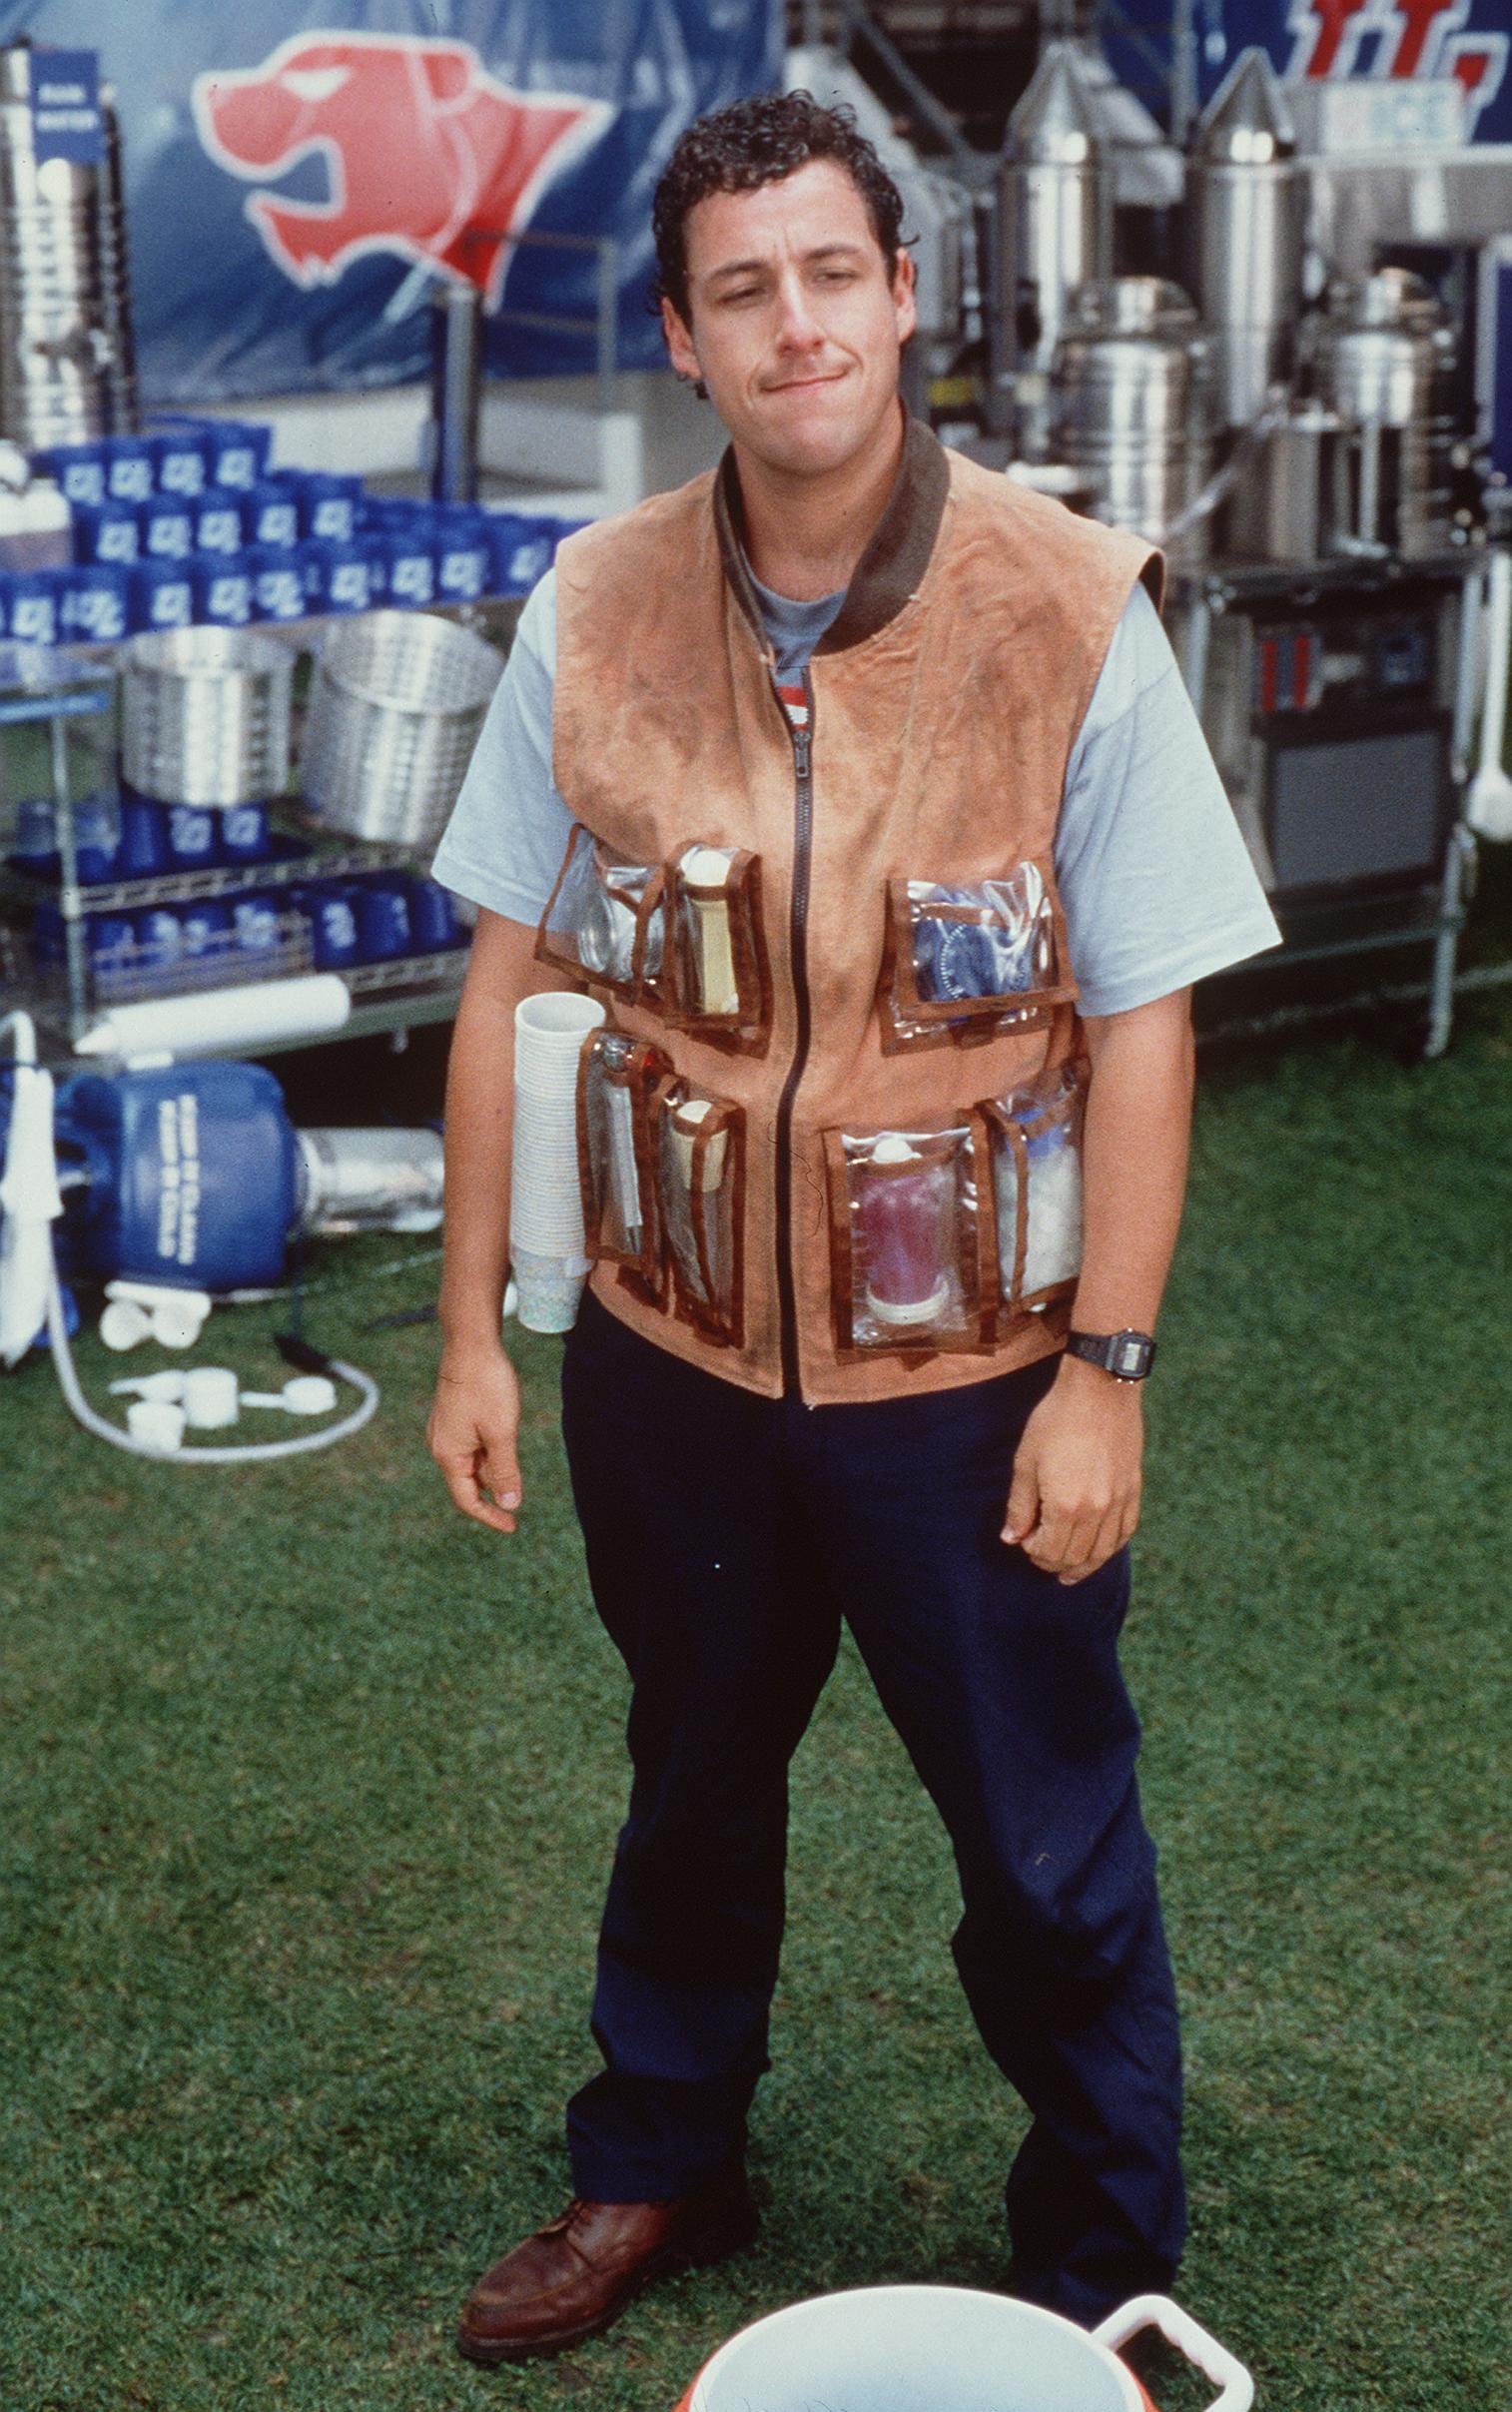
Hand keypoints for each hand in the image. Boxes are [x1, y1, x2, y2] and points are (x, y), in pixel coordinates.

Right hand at [428, 1344, 523, 1534]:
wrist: (471, 1343)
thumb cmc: (486, 1386)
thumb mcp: (502, 1433)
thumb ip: (506, 1472)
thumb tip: (510, 1505)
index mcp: (448, 1455)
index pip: (466, 1500)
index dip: (490, 1516)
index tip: (513, 1526)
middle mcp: (441, 1446)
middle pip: (470, 1482)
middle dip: (495, 1489)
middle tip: (519, 1489)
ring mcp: (446, 1432)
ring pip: (473, 1463)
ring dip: (495, 1467)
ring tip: (512, 1449)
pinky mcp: (454, 1418)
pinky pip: (472, 1446)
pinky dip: (491, 1451)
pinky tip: (506, 1436)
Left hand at [1001, 1357, 1143, 1583]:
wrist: (1099, 1389)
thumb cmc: (1055, 1420)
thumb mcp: (1026, 1461)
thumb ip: (1020, 1506)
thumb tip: (1011, 1538)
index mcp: (1065, 1505)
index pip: (1050, 1550)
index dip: (1032, 1551)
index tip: (1024, 1540)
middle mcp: (1096, 1510)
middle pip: (1075, 1556)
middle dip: (1053, 1561)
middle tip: (1039, 1554)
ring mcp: (1119, 1501)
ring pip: (1103, 1552)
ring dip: (1083, 1566)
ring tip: (1069, 1573)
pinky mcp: (1133, 1490)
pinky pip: (1125, 1532)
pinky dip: (1110, 1548)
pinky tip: (1099, 1551)